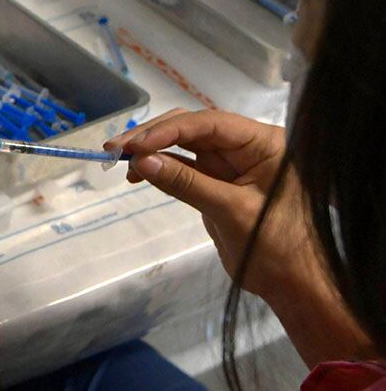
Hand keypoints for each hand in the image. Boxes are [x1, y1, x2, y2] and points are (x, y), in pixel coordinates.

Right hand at [106, 108, 294, 296]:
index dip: (168, 130)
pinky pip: (182, 164)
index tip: (135, 145)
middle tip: (113, 149)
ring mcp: (230, 162)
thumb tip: (140, 161)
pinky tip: (136, 175)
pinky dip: (158, 167)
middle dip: (152, 136)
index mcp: (262, 142)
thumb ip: (186, 183)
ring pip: (181, 143)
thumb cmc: (275, 245)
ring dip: (149, 150)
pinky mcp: (216, 180)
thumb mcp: (230, 211)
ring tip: (117, 160)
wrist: (294, 284)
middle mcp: (245, 145)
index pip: (209, 123)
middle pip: (191, 127)